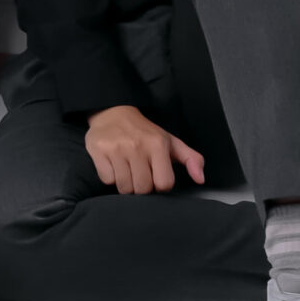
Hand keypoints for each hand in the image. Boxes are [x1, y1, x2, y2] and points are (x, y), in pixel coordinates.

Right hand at [85, 104, 205, 194]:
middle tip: (138, 172)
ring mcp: (116, 148)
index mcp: (158, 144)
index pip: (164, 184)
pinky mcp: (98, 150)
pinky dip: (110, 176)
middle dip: (141, 186)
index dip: (159, 184)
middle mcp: (137, 146)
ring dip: (125, 183)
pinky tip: (113, 164)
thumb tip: (200, 179)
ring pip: (124, 187)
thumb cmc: (144, 132)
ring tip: (126, 169)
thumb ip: (191, 159)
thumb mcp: (170, 142)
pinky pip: (107, 180)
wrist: (112, 112)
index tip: (155, 175)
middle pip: (143, 189)